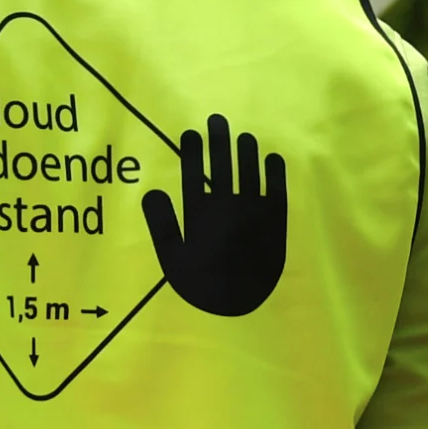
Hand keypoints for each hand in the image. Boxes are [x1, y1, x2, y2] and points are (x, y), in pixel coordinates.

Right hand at [142, 113, 288, 318]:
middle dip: (218, 143)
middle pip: (222, 168)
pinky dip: (275, 174)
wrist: (246, 308)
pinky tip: (273, 159)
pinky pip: (276, 191)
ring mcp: (254, 213)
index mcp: (201, 216)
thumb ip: (163, 225)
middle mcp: (228, 208)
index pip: (193, 176)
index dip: (191, 154)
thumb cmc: (203, 286)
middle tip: (216, 120)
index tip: (189, 133)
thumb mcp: (174, 261)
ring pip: (250, 174)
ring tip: (244, 136)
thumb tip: (151, 192)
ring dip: (247, 154)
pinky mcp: (276, 223)